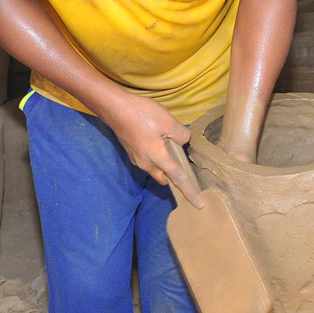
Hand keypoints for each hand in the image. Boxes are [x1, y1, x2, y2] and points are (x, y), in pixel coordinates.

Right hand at [102, 92, 203, 206]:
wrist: (114, 108)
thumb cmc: (142, 114)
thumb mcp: (168, 121)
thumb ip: (180, 134)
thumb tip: (183, 141)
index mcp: (158, 158)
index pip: (177, 178)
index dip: (189, 191)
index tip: (199, 204)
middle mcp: (146, 164)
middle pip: (163, 178)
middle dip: (173, 177)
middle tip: (183, 165)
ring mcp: (136, 158)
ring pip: (154, 170)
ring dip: (163, 166)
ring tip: (170, 149)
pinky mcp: (131, 151)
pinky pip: (147, 161)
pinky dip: (155, 158)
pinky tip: (157, 142)